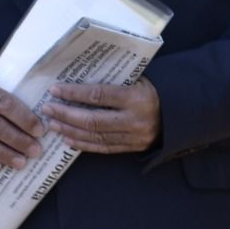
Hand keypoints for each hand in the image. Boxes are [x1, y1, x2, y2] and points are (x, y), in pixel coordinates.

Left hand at [40, 78, 160, 153]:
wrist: (180, 112)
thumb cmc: (155, 91)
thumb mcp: (139, 80)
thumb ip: (115, 83)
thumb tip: (81, 82)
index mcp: (136, 97)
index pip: (98, 96)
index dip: (74, 94)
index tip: (55, 90)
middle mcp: (135, 120)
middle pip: (93, 120)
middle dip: (66, 115)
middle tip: (48, 109)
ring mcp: (134, 137)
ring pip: (95, 136)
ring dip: (70, 130)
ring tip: (53, 124)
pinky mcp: (133, 148)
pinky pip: (104, 148)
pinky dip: (84, 144)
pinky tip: (68, 139)